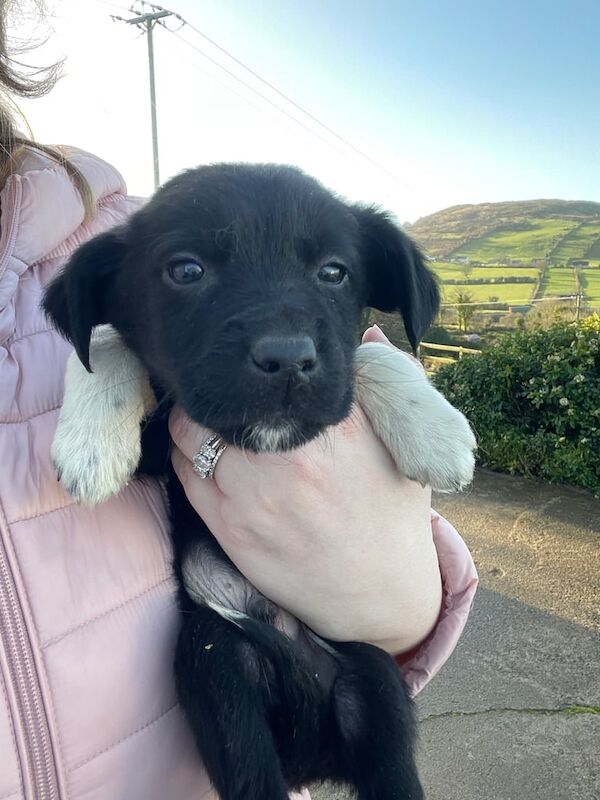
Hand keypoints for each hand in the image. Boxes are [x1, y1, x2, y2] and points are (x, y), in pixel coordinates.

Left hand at [170, 326, 441, 653]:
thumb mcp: (404, 447)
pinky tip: (206, 457)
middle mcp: (292, 455)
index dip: (256, 363)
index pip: (273, 373)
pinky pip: (186, 473)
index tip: (252, 364)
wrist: (379, 594)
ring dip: (195, 421)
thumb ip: (392, 384)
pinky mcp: (231, 527)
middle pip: (224, 396)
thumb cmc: (392, 514)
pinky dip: (188, 456)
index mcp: (340, 425)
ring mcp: (255, 493)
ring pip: (192, 432)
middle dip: (220, 390)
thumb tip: (370, 336)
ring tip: (211, 423)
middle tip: (223, 392)